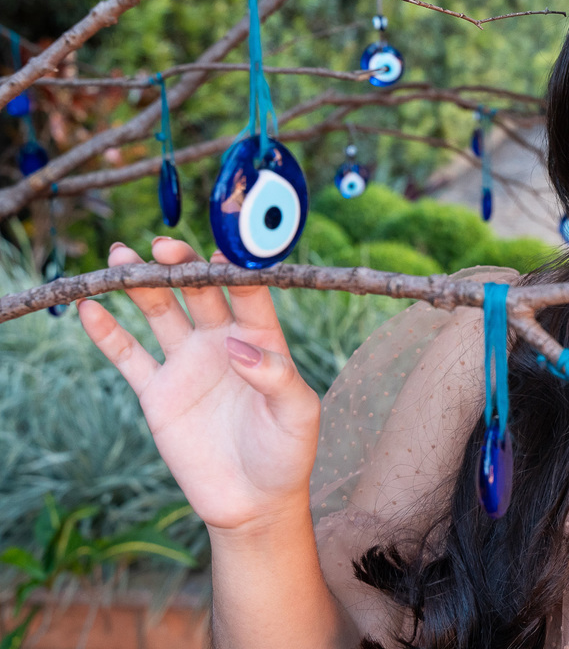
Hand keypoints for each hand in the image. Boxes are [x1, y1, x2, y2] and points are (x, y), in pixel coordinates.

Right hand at [78, 237, 319, 533]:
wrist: (255, 501)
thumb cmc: (288, 454)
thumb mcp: (298, 415)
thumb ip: (276, 376)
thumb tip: (239, 346)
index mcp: (262, 339)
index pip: (248, 293)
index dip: (233, 271)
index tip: (216, 257)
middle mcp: (223, 341)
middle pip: (198, 291)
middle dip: (180, 266)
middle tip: (161, 247)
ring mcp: (188, 364)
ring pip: (160, 312)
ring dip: (141, 283)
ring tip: (119, 256)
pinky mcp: (159, 392)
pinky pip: (129, 355)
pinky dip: (108, 332)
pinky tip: (90, 308)